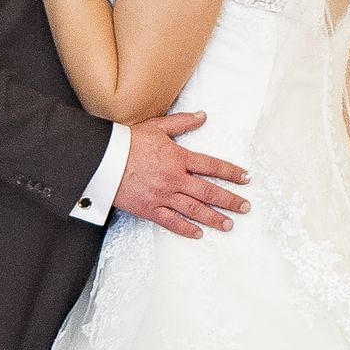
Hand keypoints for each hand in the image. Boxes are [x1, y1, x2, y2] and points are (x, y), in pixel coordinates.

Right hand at [120, 112, 249, 241]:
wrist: (102, 159)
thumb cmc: (128, 142)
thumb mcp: (158, 127)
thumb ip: (182, 122)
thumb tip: (203, 116)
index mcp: (179, 158)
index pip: (212, 166)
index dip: (232, 173)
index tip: (246, 178)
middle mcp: (174, 179)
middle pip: (208, 192)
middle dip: (230, 200)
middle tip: (245, 207)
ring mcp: (162, 196)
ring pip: (194, 210)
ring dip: (214, 218)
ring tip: (229, 225)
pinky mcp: (149, 209)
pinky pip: (171, 222)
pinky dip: (185, 229)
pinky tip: (198, 234)